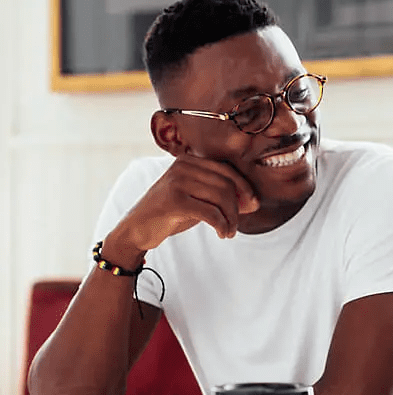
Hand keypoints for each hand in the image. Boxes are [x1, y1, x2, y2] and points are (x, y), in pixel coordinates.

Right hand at [103, 154, 259, 266]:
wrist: (136, 230)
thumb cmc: (169, 214)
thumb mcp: (198, 200)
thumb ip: (221, 197)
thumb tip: (253, 202)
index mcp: (188, 161)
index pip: (227, 170)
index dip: (245, 187)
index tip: (253, 204)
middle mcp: (182, 166)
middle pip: (226, 184)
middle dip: (238, 207)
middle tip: (236, 225)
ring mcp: (177, 181)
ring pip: (221, 197)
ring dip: (231, 219)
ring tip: (229, 232)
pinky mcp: (174, 200)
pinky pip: (211, 212)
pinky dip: (222, 225)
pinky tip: (222, 234)